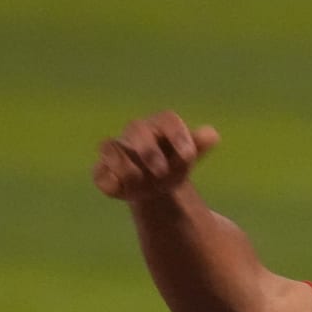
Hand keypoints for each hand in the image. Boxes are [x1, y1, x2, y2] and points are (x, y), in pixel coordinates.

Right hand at [93, 111, 220, 202]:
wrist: (155, 183)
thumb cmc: (172, 163)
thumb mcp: (186, 157)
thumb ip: (198, 145)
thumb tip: (212, 135)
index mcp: (159, 126)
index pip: (168, 120)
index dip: (178, 135)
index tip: (190, 156)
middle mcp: (135, 133)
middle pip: (136, 128)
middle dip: (149, 150)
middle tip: (162, 172)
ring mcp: (115, 151)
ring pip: (109, 147)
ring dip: (125, 165)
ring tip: (141, 183)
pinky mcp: (103, 172)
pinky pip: (99, 174)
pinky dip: (109, 182)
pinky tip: (121, 191)